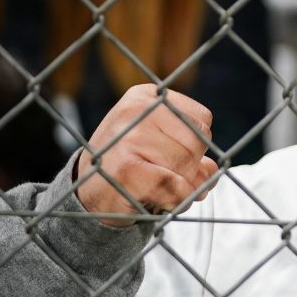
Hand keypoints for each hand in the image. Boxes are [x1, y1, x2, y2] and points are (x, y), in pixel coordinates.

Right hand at [75, 85, 217, 226]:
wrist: (86, 192)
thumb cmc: (132, 163)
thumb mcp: (160, 143)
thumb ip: (193, 150)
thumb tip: (210, 171)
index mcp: (145, 96)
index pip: (202, 118)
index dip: (196, 142)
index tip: (169, 151)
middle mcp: (135, 111)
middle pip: (198, 141)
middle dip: (191, 165)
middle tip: (163, 173)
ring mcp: (129, 139)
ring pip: (189, 165)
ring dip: (183, 185)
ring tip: (157, 185)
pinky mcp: (127, 171)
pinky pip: (177, 187)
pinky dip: (176, 200)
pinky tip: (157, 199)